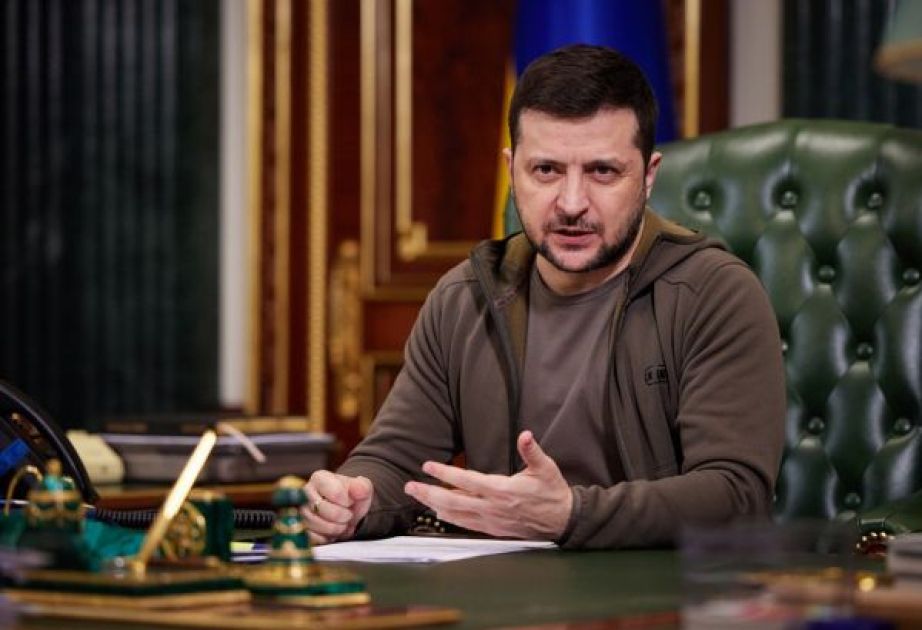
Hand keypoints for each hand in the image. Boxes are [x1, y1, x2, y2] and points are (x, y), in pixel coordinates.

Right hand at [303, 470, 373, 543]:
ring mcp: (300, 511)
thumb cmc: (350, 496)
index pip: (335, 492)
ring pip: (316, 524)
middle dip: (341, 516)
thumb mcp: (362, 488)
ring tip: (343, 524)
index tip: (350, 502)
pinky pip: (312, 537)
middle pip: (323, 509)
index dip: (347, 501)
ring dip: (335, 528)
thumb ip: (362, 487)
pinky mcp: (300, 527)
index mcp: (319, 478)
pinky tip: (333, 532)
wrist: (345, 510)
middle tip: (348, 516)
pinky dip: (326, 538)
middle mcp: (305, 493)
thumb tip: (360, 490)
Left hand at [403, 431, 572, 539]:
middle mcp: (492, 508)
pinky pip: (465, 524)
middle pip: (453, 502)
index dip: (445, 474)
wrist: (563, 521)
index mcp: (502, 491)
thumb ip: (532, 451)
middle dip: (429, 493)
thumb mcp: (546, 468)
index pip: (467, 481)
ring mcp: (491, 521)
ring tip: (417, 496)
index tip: (427, 466)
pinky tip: (438, 512)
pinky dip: (449, 518)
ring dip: (433, 506)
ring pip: (455, 515)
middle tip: (409, 485)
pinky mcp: (493, 529)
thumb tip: (526, 435)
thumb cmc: (553, 492)